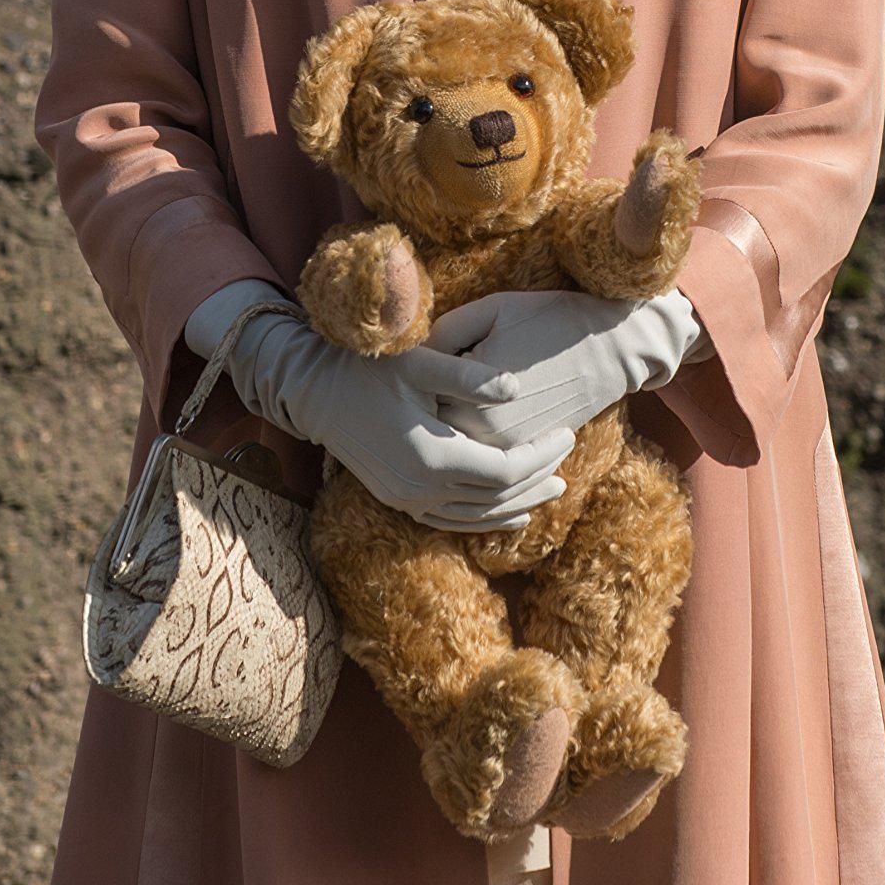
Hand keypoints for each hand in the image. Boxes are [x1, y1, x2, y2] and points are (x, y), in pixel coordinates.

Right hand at [200, 288, 574, 532]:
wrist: (316, 391)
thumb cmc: (369, 368)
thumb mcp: (421, 363)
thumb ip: (470, 378)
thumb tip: (517, 389)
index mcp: (433, 456)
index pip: (506, 470)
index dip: (541, 456)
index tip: (567, 434)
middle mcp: (421, 489)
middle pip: (497, 498)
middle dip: (537, 481)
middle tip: (568, 461)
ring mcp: (407, 500)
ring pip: (477, 516)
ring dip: (517, 505)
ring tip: (552, 490)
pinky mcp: (398, 500)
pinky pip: (452, 521)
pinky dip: (485, 519)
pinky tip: (509, 513)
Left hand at [415, 289, 703, 448]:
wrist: (609, 348)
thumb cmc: (548, 319)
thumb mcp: (491, 309)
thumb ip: (445, 332)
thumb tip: (414, 355)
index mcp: (469, 398)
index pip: (416, 402)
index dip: (410, 385)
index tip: (407, 367)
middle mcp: (485, 434)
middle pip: (432, 432)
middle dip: (422, 413)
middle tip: (415, 390)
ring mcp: (507, 450)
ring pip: (459, 450)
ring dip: (446, 433)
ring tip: (442, 403)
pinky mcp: (526, 453)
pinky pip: (486, 457)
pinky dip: (473, 444)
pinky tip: (470, 416)